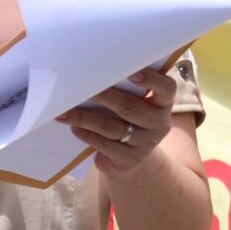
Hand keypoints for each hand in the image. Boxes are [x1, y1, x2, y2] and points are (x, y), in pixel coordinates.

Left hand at [57, 65, 178, 175]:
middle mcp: (159, 123)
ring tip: (64, 111)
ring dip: (85, 117)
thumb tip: (93, 70)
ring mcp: (145, 144)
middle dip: (102, 95)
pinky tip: (73, 127)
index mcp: (163, 103)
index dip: (151, 80)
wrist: (130, 157)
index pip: (167, 88)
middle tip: (79, 86)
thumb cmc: (128, 118)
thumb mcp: (134, 103)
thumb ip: (124, 88)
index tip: (131, 72)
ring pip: (111, 127)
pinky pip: (105, 145)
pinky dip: (87, 135)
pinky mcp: (129, 159)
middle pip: (129, 107)